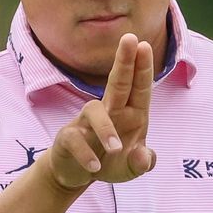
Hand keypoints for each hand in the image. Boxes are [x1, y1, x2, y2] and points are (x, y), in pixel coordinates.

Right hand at [46, 33, 156, 189]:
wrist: (76, 174)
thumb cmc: (108, 162)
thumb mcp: (130, 168)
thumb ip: (141, 163)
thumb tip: (144, 157)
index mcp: (130, 113)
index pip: (138, 87)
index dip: (142, 67)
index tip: (145, 45)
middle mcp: (110, 112)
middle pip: (118, 82)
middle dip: (125, 61)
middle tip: (130, 38)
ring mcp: (87, 122)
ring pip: (95, 110)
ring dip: (106, 129)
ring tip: (115, 149)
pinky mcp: (68, 137)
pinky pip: (75, 139)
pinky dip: (85, 153)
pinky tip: (94, 167)